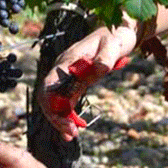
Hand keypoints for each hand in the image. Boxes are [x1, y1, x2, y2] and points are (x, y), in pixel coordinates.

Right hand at [39, 22, 138, 140]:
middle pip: (49, 97)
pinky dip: (70, 114)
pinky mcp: (77, 81)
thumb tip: (97, 70)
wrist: (118, 31)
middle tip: (71, 134)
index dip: (52, 106)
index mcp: (67, 61)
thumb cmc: (114, 36)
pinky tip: (77, 126)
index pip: (49, 86)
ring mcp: (68, 76)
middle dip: (56, 117)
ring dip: (62, 119)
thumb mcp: (113, 45)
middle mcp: (63, 69)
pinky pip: (68, 100)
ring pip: (57, 101)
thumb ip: (105, 58)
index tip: (65, 121)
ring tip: (71, 136)